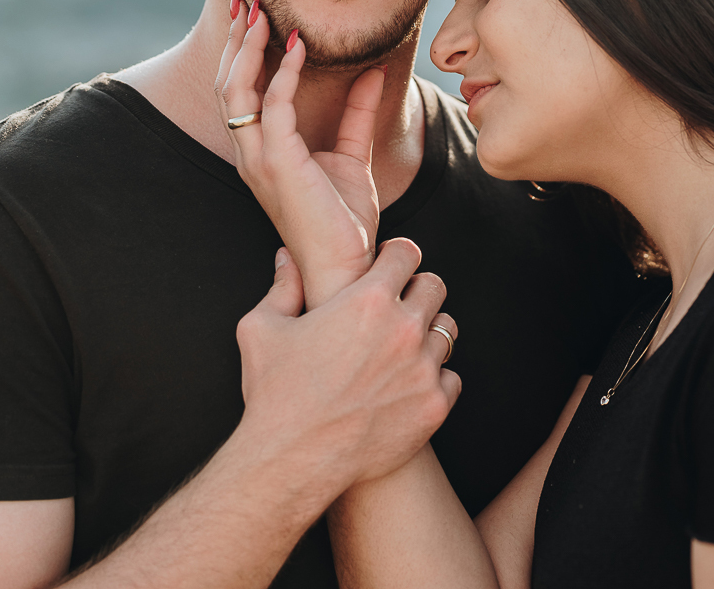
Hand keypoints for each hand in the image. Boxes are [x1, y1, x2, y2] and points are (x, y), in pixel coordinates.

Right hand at [215, 1, 385, 304]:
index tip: (256, 13)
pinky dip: (283, 72)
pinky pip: (273, 107)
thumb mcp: (353, 155)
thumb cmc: (345, 221)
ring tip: (262, 12)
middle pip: (229, 83)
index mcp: (260, 151)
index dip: (243, 50)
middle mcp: (250, 153)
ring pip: (238, 90)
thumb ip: (358, 113)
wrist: (347, 265)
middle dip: (237, 39)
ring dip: (249, 47)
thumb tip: (373, 71)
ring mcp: (259, 159)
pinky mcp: (278, 164)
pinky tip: (298, 47)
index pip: (239, 90)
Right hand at [235, 240, 460, 496]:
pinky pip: (451, 376)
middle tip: (397, 305)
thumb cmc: (275, 393)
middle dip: (416, 289)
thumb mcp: (261, 328)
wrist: (292, 461)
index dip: (396, 256)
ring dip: (428, 332)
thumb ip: (282, 286)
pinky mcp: (433, 406)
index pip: (407, 253)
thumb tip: (286, 258)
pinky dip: (435, 377)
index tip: (387, 266)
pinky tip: (408, 383)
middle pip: (435, 286)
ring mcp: (423, 368)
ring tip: (403, 347)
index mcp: (368, 299)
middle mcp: (404, 328)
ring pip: (447, 330)